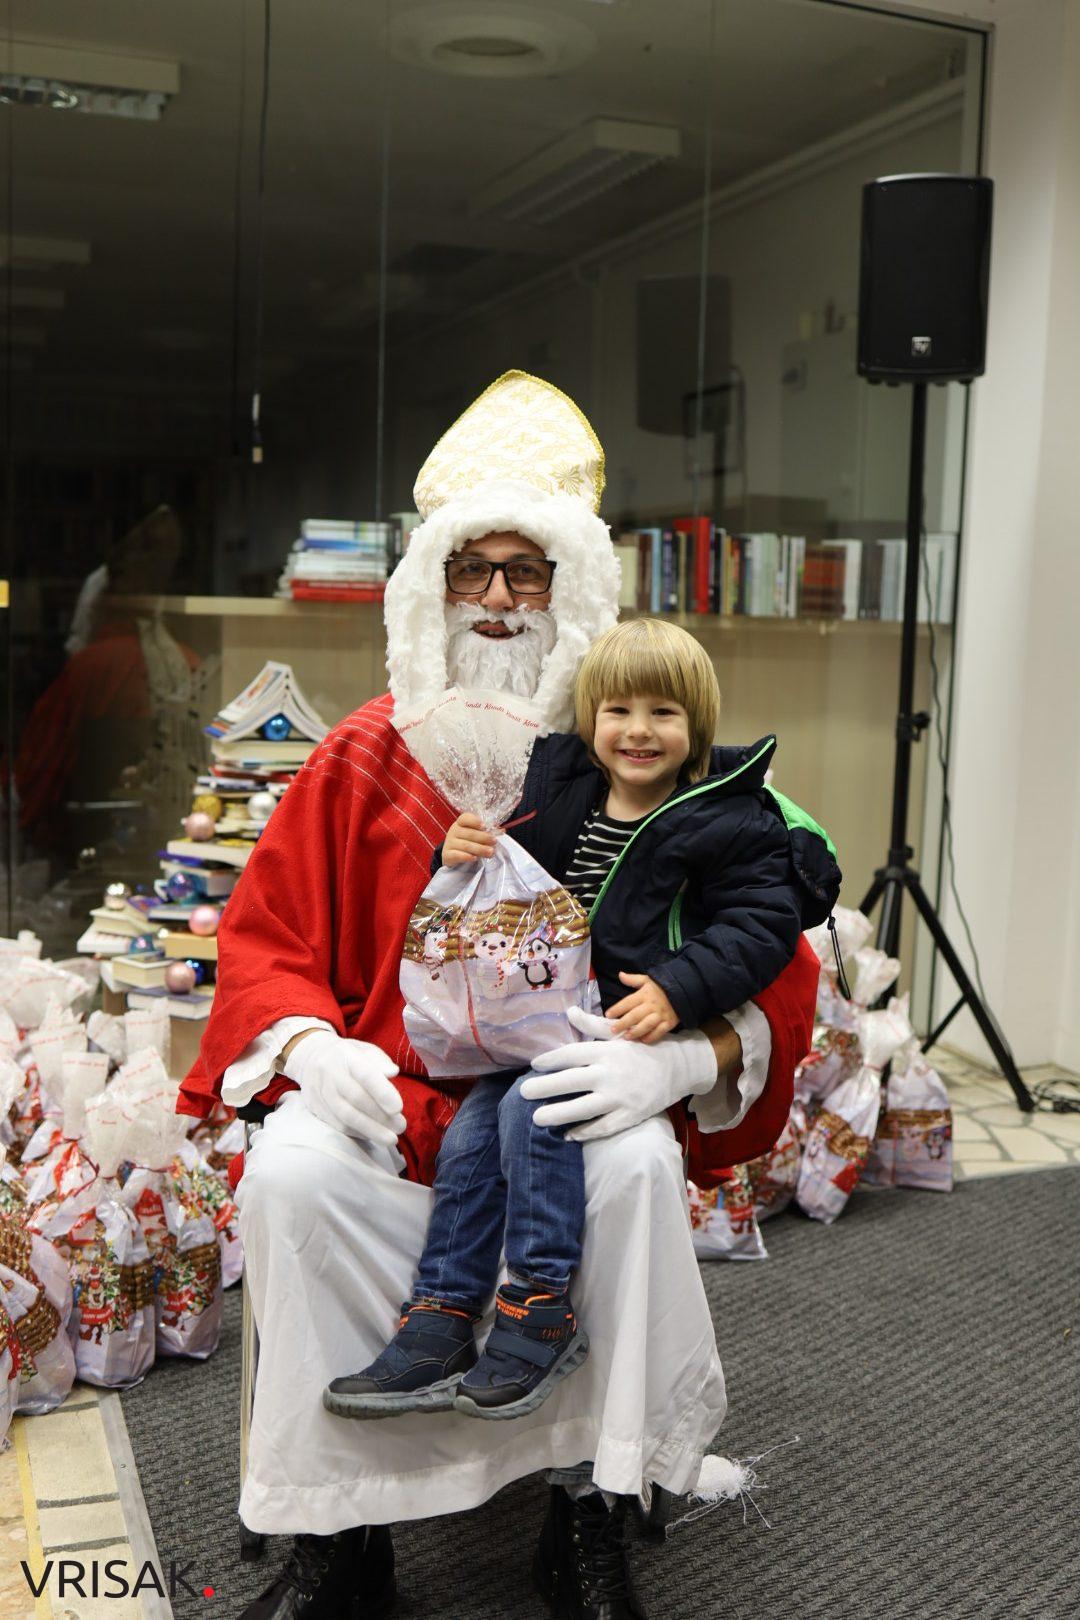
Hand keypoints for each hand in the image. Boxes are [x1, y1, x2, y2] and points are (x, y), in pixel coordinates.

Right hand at [282, 1030, 404, 1145]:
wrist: (310, 1057)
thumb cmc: (347, 1056)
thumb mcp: (365, 1050)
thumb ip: (380, 1061)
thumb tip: (393, 1072)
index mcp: (346, 1055)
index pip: (365, 1074)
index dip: (382, 1092)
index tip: (398, 1108)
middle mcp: (330, 1072)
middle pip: (356, 1098)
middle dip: (381, 1117)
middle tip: (400, 1127)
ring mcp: (320, 1091)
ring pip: (345, 1115)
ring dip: (370, 1130)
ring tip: (390, 1139)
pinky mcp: (314, 1106)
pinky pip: (336, 1124)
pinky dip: (356, 1132)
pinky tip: (371, 1136)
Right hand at [443, 813, 497, 865]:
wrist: (452, 854)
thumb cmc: (467, 840)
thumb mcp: (476, 834)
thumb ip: (487, 831)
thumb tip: (502, 830)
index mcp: (461, 822)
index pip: (465, 818)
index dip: (475, 821)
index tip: (485, 826)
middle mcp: (454, 831)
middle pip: (469, 833)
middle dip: (484, 838)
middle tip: (494, 842)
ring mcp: (449, 842)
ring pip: (466, 845)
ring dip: (480, 849)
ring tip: (491, 852)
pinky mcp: (447, 854)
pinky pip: (457, 855)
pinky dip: (466, 857)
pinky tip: (475, 858)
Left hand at [519, 1006, 717, 1141]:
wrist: (679, 1067)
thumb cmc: (642, 1049)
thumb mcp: (618, 1034)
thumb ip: (592, 1025)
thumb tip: (569, 1011)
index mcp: (607, 1050)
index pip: (572, 1054)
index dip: (551, 1060)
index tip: (534, 1065)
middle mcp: (611, 1073)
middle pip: (572, 1081)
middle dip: (545, 1087)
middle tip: (523, 1092)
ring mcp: (621, 1096)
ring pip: (584, 1108)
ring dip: (559, 1114)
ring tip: (537, 1118)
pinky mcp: (631, 1115)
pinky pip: (603, 1126)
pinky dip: (585, 1132)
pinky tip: (567, 1134)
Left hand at [606, 973, 678, 1042]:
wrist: (683, 990)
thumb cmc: (662, 986)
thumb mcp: (647, 979)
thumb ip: (633, 979)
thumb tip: (620, 975)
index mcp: (644, 994)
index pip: (628, 1002)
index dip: (617, 1009)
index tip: (608, 1015)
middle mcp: (651, 1005)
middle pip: (635, 1015)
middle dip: (623, 1023)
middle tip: (613, 1030)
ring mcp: (661, 1015)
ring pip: (646, 1025)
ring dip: (636, 1032)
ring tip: (626, 1036)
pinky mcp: (669, 1022)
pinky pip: (659, 1032)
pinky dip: (651, 1037)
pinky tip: (643, 1040)